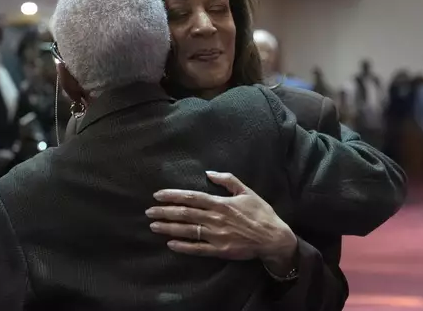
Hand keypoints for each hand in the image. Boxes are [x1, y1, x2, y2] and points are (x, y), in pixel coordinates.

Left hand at [146, 171, 296, 263]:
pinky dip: (183, 246)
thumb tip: (209, 172)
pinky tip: (170, 244)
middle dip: (164, 212)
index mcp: (220, 203)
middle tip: (148, 212)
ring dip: (169, 228)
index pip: (191, 197)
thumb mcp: (247, 191)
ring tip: (153, 226)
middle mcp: (215, 218)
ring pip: (187, 230)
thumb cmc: (261, 213)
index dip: (172, 196)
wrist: (274, 238)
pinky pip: (197, 248)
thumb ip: (228, 180)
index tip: (157, 195)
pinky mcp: (220, 250)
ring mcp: (216, 235)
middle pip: (185, 213)